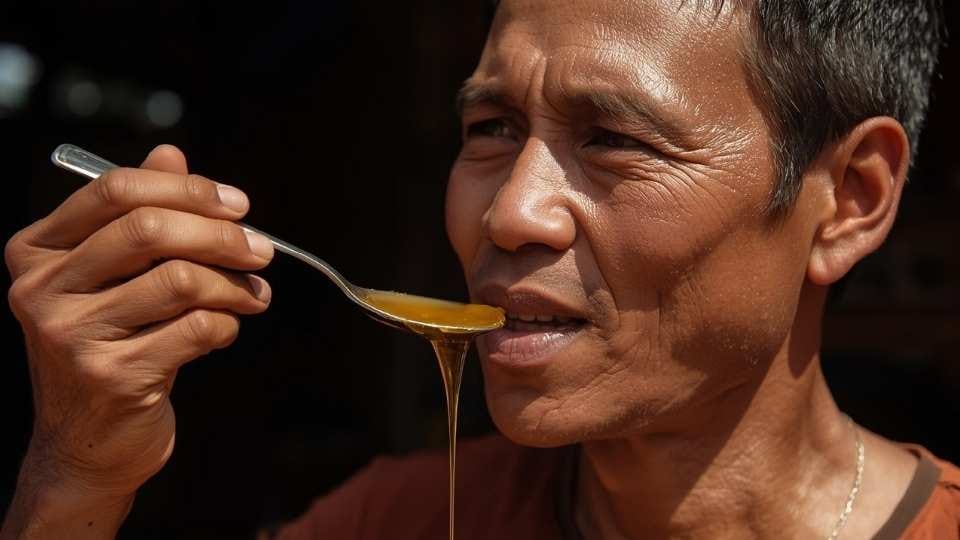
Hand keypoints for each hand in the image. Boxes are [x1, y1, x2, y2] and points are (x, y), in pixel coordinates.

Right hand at [2, 145, 272, 537]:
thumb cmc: (109, 346)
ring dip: (233, 284)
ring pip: (179, 280)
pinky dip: (226, 326)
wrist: (87, 443)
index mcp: (37, 251)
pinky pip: (195, 330)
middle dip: (222, 235)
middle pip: (148, 230)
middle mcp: (42, 289)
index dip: (188, 190)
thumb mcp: (113, 277)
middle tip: (261, 250)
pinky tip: (225, 331)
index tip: (238, 205)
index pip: (116, 191)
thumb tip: (170, 153)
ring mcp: (71, 336)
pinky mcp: (111, 377)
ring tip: (254, 294)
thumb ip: (138, 213)